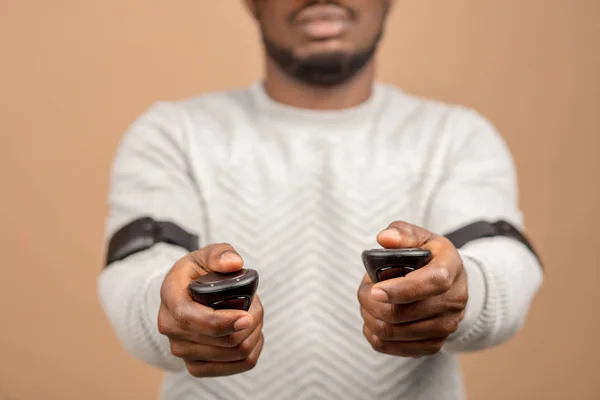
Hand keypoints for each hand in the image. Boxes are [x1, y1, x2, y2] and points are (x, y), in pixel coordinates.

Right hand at [158, 243, 263, 376]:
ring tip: (254, 316)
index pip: (195, 320)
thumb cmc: (197, 273)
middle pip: (223, 341)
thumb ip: (220, 254)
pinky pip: (235, 368)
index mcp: (171, 299)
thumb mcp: (205, 255)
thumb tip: (234, 264)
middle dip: (251, 322)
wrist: (183, 295)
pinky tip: (252, 335)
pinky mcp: (196, 366)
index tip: (247, 316)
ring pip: (233, 355)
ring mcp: (182, 351)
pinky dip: (251, 352)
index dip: (224, 322)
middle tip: (256, 305)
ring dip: (254, 335)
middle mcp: (171, 329)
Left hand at [358, 221, 467, 357]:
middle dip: (372, 303)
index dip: (400, 289)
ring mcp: (446, 326)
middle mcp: (454, 300)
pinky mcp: (434, 344)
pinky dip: (377, 337)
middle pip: (404, 313)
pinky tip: (373, 323)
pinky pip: (397, 349)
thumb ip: (402, 233)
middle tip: (364, 291)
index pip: (430, 283)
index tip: (375, 291)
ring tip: (367, 304)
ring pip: (396, 333)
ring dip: (371, 318)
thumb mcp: (420, 238)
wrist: (451, 283)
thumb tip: (384, 239)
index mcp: (450, 269)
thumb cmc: (428, 256)